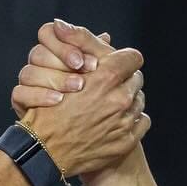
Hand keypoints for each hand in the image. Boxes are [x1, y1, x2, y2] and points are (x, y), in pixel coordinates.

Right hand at [11, 20, 116, 117]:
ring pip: (29, 71)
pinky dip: (39, 95)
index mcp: (55, 53)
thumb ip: (100, 56)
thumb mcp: (102, 77)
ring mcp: (28, 84)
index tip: (89, 57)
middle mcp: (40, 65)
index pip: (48, 33)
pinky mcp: (21, 101)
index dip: (67, 41)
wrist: (75, 139)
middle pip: (39, 51)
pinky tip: (58, 100)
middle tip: (88, 69)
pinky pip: (19, 92)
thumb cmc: (93, 106)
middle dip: (65, 57)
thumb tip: (105, 37)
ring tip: (79, 87)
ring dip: (56, 77)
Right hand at [22, 42, 148, 176]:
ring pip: (139, 100)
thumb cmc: (48, 110)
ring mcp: (125, 122)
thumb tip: (104, 34)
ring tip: (108, 105)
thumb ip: (84, 46)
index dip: (122, 60)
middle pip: (136, 79)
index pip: (133, 58)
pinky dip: (131, 120)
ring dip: (127, 100)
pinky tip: (113, 121)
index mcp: (106, 78)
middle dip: (123, 80)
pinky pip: (142, 121)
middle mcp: (120, 99)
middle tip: (107, 87)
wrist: (44, 151)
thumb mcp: (61, 71)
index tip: (115, 65)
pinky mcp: (126, 140)